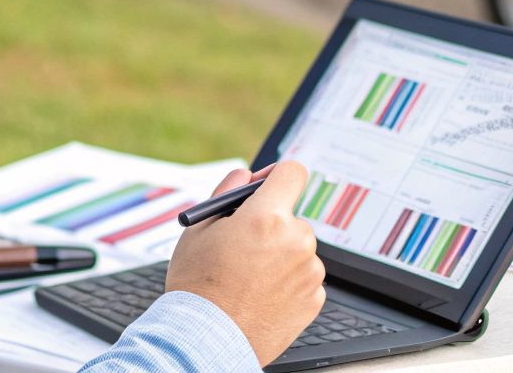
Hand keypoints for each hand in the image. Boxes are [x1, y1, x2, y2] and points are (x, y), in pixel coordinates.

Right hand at [165, 160, 324, 365]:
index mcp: (268, 217)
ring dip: (280, 255)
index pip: (292, 172)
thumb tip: (245, 175)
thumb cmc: (198, 286)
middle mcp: (297, 240)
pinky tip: (261, 294)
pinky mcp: (314, 298)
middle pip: (291, 216)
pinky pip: (304, 277)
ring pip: (298, 249)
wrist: (205, 341)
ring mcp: (309, 271)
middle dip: (271, 225)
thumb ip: (227, 192)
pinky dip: (288, 282)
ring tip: (248, 278)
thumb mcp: (200, 228)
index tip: (267, 186)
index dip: (277, 176)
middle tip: (245, 246)